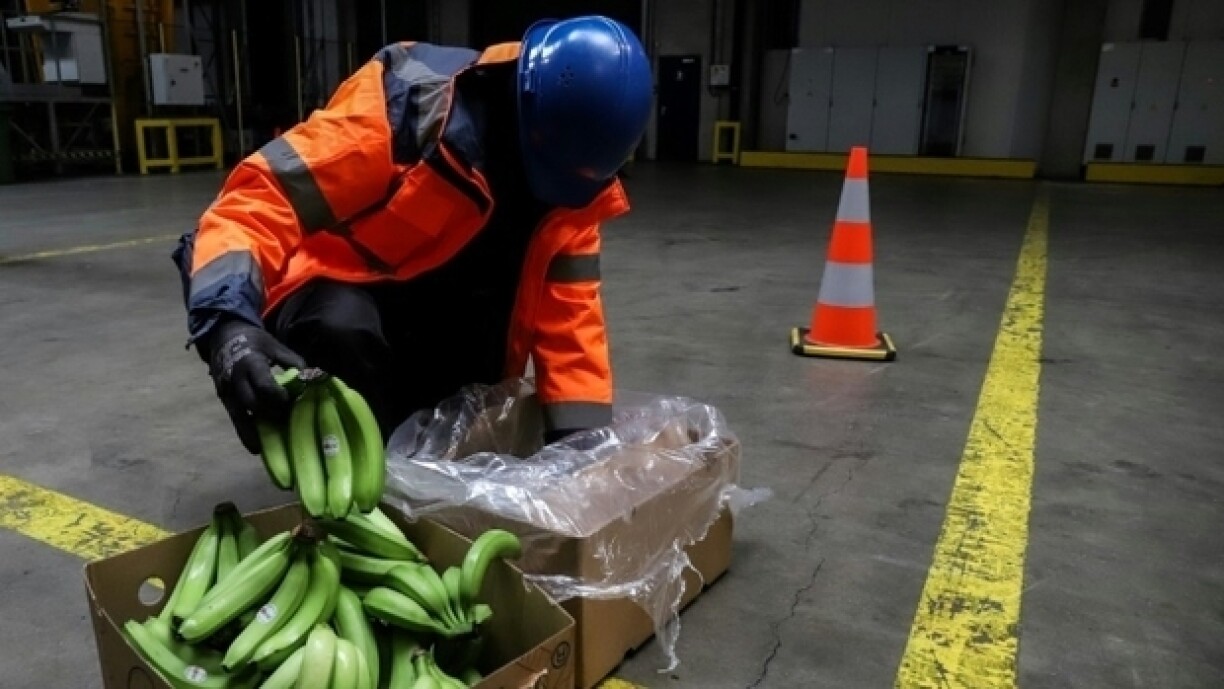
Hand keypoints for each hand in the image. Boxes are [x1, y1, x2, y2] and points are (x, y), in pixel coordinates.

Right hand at [207, 318, 305, 452]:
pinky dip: (246, 433)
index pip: (264, 385)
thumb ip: (293, 361)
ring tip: (272, 445)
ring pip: (240, 417)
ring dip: (256, 432)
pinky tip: (258, 447)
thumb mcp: (275, 345)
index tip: (291, 400)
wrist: (223, 335)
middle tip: (288, 420)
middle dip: (271, 414)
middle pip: (253, 404)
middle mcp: (235, 380)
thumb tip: (311, 379)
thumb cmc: (254, 341)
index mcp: (250, 363)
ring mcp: (227, 392)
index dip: (279, 396)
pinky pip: (235, 420)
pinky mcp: (224, 400)